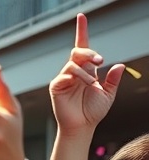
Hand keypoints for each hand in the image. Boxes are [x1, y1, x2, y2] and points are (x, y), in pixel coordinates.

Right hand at [49, 14, 124, 134]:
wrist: (82, 126)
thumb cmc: (93, 112)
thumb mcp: (109, 94)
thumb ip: (113, 80)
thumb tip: (119, 65)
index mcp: (86, 71)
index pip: (83, 47)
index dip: (82, 31)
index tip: (81, 17)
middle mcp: (74, 72)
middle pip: (78, 51)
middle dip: (89, 53)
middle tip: (100, 61)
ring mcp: (64, 78)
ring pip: (72, 62)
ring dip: (85, 70)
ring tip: (93, 82)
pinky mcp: (56, 86)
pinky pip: (65, 74)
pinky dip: (77, 77)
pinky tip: (85, 85)